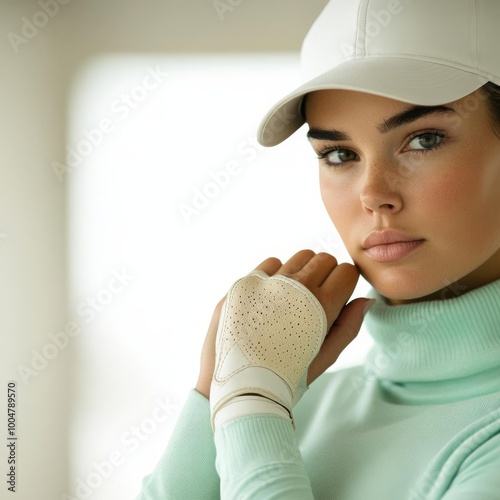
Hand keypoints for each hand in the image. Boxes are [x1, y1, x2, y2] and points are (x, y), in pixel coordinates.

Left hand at [195, 250, 370, 399]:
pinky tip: (271, 298)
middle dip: (326, 275)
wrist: (238, 386)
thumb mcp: (325, 357)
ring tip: (293, 298)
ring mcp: (267, 282)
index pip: (346, 271)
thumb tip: (366, 299)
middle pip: (324, 259)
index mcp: (321, 305)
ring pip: (299, 257)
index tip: (338, 297)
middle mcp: (295, 286)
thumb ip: (349, 326)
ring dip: (303, 271)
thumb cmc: (287, 377)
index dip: (345, 285)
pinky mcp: (245, 283)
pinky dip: (275, 275)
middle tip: (315, 300)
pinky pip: (271, 263)